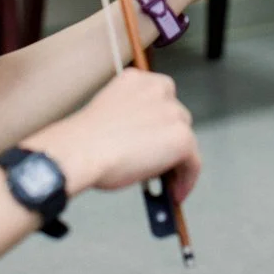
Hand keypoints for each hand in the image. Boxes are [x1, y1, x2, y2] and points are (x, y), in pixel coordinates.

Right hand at [24, 70, 200, 202]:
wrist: (80, 150)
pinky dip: (186, 180)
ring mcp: (172, 112)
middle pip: (176, 119)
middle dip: (168, 143)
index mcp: (137, 79)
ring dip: (176, 162)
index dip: (159, 125)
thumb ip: (132, 121)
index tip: (155, 142)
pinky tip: (174, 194)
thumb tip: (145, 146)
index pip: (160, 100)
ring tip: (165, 183)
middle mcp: (158, 89)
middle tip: (160, 167)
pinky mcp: (182, 137)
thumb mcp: (110, 116)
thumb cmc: (84, 140)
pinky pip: (193, 163)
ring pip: (186, 141)